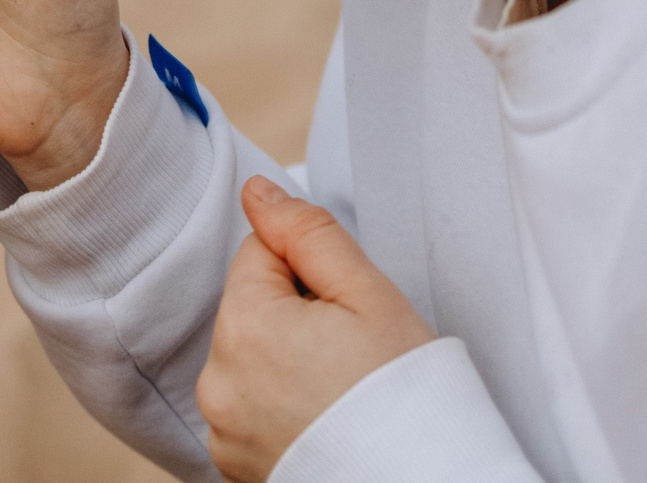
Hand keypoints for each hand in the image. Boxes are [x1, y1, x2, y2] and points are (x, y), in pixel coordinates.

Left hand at [196, 177, 437, 481]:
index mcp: (244, 326)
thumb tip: (257, 193)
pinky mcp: (235, 466)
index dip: (311, 270)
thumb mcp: (368, 294)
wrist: (428, 480)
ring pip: (250, 360)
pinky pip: (250, 412)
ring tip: (340, 392)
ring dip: (285, 363)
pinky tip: (324, 422)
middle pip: (251, 309)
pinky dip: (279, 411)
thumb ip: (308, 232)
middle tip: (350, 353)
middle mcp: (218, 382)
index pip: (260, 252)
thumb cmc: (406, 394)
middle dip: (295, 316)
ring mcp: (223, 431)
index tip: (346, 310)